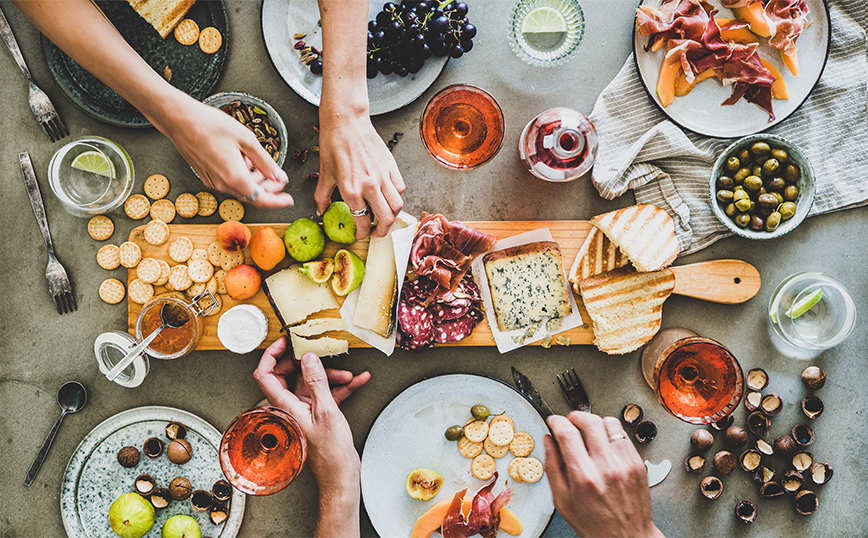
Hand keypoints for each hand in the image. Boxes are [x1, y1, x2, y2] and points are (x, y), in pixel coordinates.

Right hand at [159, 96, 293, 208]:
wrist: (179, 120)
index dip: (278, 201)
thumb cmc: (210, 125)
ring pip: (239, 188)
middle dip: (268, 189)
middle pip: (251, 195)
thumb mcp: (247, 139)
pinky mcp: (205, 175)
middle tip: (279, 179)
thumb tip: (280, 176)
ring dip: (254, 181)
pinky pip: (228, 181)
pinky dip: (240, 176)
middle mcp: (222, 183)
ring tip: (261, 165)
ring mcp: (212, 180)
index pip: (262, 199)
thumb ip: (266, 161)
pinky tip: (243, 160)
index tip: (289, 200)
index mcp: (235, 177)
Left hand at [252, 337, 369, 487]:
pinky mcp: (318, 415)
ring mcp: (304, 410)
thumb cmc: (330, 453)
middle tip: (319, 352)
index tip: (285, 341)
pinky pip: (327, 394)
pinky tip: (358, 381)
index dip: (271, 354)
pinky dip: (341, 387)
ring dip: (332, 376)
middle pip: (290, 374)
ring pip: (312, 383)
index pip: (265, 374)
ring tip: (349, 375)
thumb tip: (308, 358)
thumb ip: (316, 382)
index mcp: (284, 406)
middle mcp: (291, 406)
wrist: (340, 476)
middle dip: (309, 363)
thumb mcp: (326, 411)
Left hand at [315, 112, 404, 238]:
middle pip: (386, 219)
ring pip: (397, 206)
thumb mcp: (324, 173)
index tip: (361, 234)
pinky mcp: (391, 166)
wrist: (346, 121)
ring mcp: (383, 176)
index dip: (363, 233)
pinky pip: (400, 189)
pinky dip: (396, 197)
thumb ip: (322, 196)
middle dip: (381, 231)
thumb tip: (321, 210)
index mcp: (351, 190)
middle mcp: (370, 186)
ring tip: (384, 216)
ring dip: (392, 216)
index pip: (363, 221)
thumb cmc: (334, 143)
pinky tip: (387, 196)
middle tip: (375, 231)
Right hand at [544, 412, 664, 537]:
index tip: (553, 421)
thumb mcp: (562, 501)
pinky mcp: (638, 464)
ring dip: (595, 423)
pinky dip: (611, 433)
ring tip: (589, 432)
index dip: (556, 421)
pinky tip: (604, 444)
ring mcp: (625, 464)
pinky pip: (624, 435)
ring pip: (610, 423)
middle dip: (575, 416)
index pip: (567, 433)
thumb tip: (548, 442)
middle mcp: (606, 467)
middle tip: (570, 422)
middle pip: (590, 421)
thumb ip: (552, 467)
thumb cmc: (595, 524)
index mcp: (584, 476)